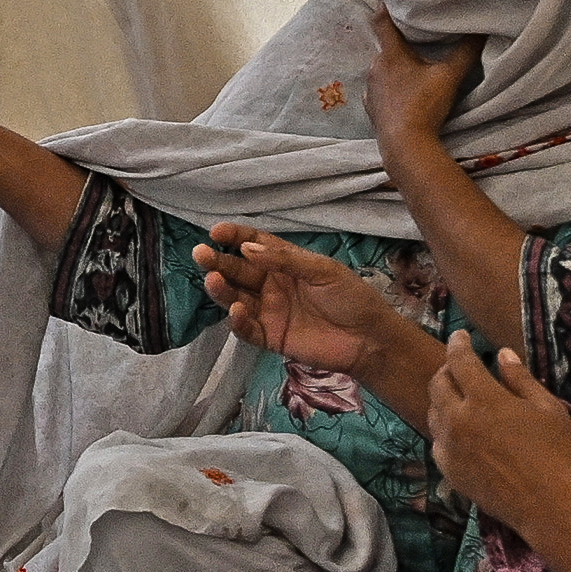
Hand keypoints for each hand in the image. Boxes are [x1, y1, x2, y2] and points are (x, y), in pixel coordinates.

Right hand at [192, 225, 431, 398]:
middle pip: (238, 271)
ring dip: (221, 290)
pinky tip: (235, 311)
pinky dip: (237, 321)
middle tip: (201, 253)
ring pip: (236, 298)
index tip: (216, 232)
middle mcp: (272, 285)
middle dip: (218, 261)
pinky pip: (246, 329)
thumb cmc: (351, 297)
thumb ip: (285, 259)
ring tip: (212, 280)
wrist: (369, 339)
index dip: (235, 237)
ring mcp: (269, 311)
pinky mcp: (270, 337)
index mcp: (285, 263)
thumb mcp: (322, 270)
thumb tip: (248, 248)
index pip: (254, 245)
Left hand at [363, 20, 479, 151]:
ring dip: (397, 64)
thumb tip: (480, 29)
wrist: (405, 146)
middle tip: (417, 33)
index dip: (385, 6)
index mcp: (390, 54)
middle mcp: (375, 68)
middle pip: (386, 46)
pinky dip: (392, 85)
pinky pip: (381, 89)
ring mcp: (371, 90)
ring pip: (384, 68)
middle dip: (400, 40)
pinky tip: (405, 91)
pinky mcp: (372, 109)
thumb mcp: (450, 77)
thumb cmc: (425, 106)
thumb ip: (466, 51)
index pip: (382, 21)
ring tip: (415, 64)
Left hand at [424, 334, 570, 551]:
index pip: (460, 361)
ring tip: (457, 395)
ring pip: (433, 413)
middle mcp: (458, 420)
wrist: (547, 505)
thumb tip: (502, 354)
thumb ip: (520, 379)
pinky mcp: (449, 471)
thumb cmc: (556, 453)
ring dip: (442, 398)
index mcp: (483, 399)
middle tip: (458, 366)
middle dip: (446, 369)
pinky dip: (444, 429)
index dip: (458, 343)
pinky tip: (457, 430)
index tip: (460, 335)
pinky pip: (437, 442)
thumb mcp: (546, 408)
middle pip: (438, 385)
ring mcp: (450, 447)